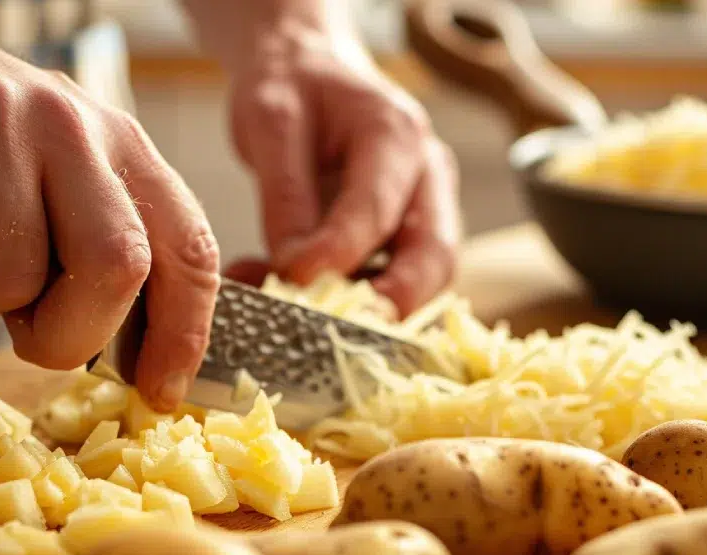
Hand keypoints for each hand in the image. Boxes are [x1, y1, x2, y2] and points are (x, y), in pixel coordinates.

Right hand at [0, 0, 217, 410]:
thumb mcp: (53, 183)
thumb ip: (90, 252)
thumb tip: (124, 356)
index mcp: (123, 149)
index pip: (188, 249)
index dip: (184, 333)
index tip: (159, 390)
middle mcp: (75, 129)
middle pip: (116, 266)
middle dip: (68, 335)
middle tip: (25, 334)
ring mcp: (3, 120)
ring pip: (9, 271)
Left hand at [223, 19, 461, 316]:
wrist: (305, 69)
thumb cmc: (293, 87)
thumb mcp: (272, 123)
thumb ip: (286, 196)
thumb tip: (295, 272)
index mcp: (397, 135)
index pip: (381, 207)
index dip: (342, 252)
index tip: (295, 279)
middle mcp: (425, 176)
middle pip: (434, 255)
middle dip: (392, 303)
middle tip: (337, 333)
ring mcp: (421, 209)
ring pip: (417, 280)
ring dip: (363, 310)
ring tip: (287, 315)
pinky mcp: (399, 237)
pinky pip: (385, 280)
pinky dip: (342, 300)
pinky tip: (276, 295)